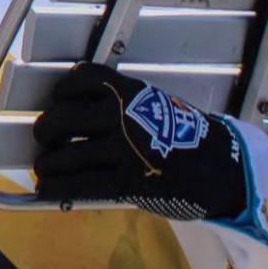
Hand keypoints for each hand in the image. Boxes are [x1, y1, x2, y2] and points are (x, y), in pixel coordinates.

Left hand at [33, 63, 246, 220]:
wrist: (222, 166)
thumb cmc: (185, 136)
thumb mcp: (154, 104)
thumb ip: (120, 105)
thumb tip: (80, 114)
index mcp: (128, 92)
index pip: (80, 78)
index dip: (62, 91)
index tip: (58, 101)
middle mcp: (120, 115)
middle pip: (61, 117)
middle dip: (46, 130)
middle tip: (47, 139)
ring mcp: (121, 149)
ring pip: (63, 155)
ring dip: (46, 164)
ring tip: (45, 169)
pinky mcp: (125, 182)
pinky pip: (77, 185)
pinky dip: (54, 188)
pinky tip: (47, 190)